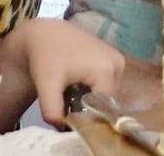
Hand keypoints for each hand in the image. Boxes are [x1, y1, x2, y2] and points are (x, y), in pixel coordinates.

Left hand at [9, 20, 124, 126]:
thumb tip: (64, 129)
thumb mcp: (46, 85)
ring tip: (72, 97)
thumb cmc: (45, 57)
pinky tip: (78, 87)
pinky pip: (109, 84)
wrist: (44, 33)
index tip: (71, 121)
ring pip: (109, 94)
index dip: (88, 118)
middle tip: (69, 109)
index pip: (104, 108)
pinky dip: (95, 90)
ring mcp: (118, 60)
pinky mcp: (115, 58)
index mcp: (106, 70)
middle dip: (90, 109)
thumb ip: (53, 110)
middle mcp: (117, 64)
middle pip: (108, 102)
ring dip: (93, 100)